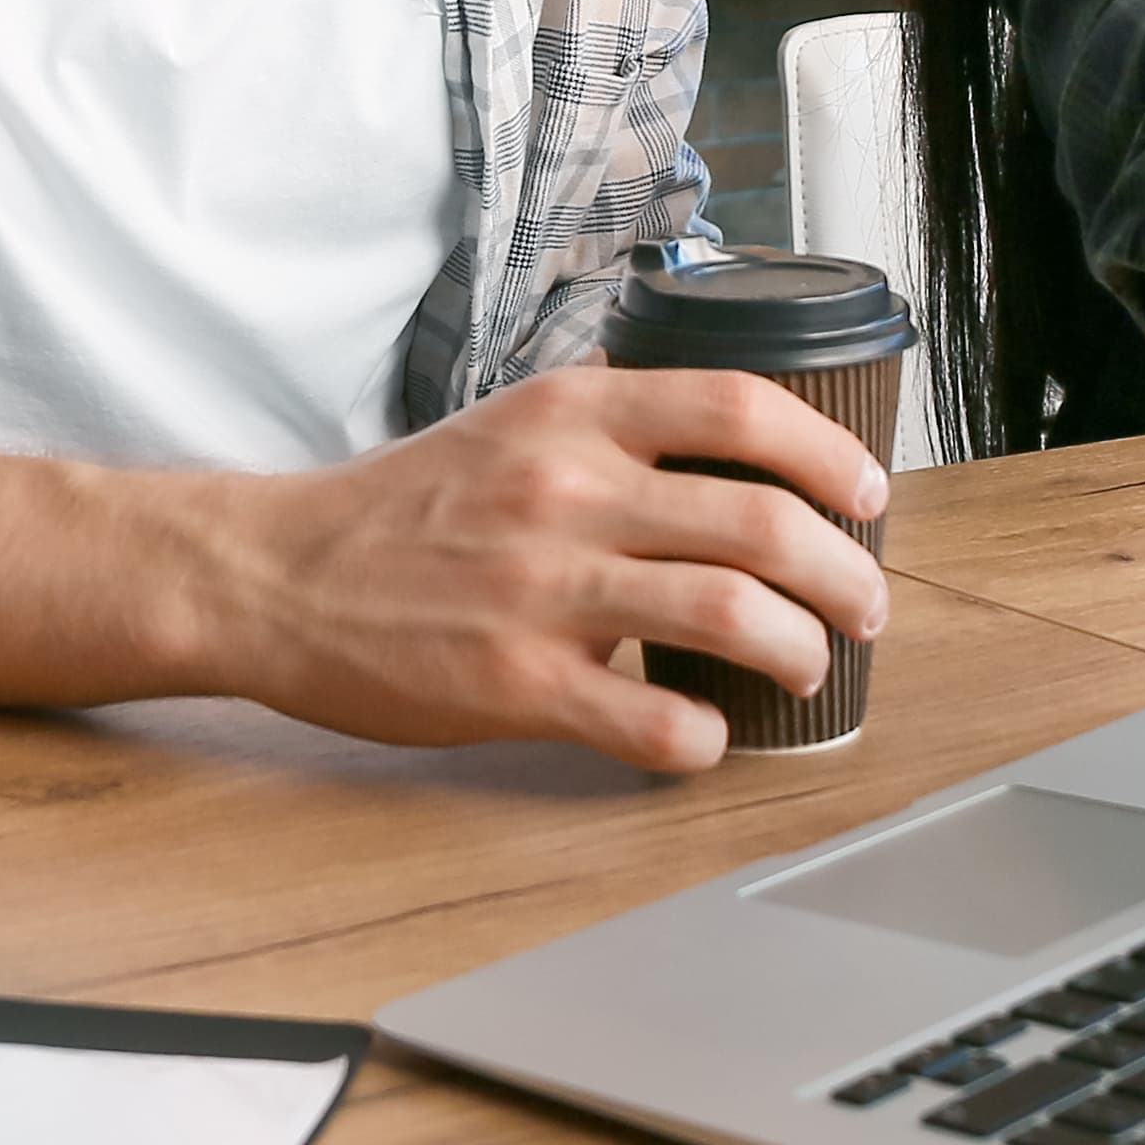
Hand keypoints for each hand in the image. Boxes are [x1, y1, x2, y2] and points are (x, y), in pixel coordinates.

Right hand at [214, 364, 892, 769]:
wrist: (277, 573)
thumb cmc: (403, 509)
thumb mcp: (513, 427)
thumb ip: (616, 436)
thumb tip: (741, 472)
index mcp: (573, 413)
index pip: (742, 408)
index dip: (830, 453)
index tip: (868, 495)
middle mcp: (566, 489)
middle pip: (762, 523)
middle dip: (845, 576)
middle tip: (865, 608)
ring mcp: (542, 587)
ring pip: (729, 614)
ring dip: (799, 650)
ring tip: (809, 666)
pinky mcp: (512, 681)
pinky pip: (649, 718)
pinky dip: (703, 736)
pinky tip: (709, 736)